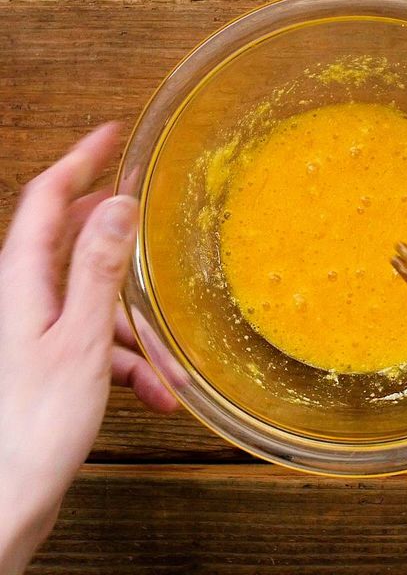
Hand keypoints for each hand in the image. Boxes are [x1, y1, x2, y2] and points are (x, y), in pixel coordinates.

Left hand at [0, 123, 175, 572]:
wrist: (8, 498)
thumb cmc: (33, 425)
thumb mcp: (80, 339)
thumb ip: (97, 270)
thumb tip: (116, 208)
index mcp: (23, 280)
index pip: (46, 198)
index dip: (78, 160)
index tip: (108, 134)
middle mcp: (26, 296)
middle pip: (72, 241)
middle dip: (115, 237)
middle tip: (146, 217)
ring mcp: (39, 326)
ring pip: (96, 300)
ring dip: (136, 330)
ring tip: (166, 369)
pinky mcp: (54, 355)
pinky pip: (99, 340)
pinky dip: (129, 360)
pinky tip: (154, 392)